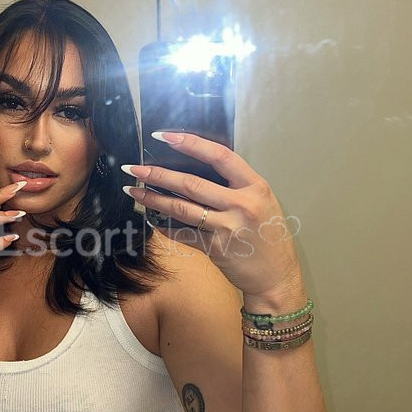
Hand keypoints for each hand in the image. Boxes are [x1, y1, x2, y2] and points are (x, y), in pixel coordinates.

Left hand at [122, 132, 303, 299]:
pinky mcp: (216, 249)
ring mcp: (228, 228)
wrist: (277, 276)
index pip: (220, 156)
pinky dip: (164, 226)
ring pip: (182, 208)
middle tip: (134, 168)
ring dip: (154, 199)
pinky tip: (151, 219)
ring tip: (133, 190)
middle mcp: (242, 204)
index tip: (165, 135)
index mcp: (255, 186)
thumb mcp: (262, 202)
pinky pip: (183, 234)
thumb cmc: (269, 236)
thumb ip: (237, 186)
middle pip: (193, 184)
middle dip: (158, 174)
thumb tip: (198, 168)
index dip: (191, 144)